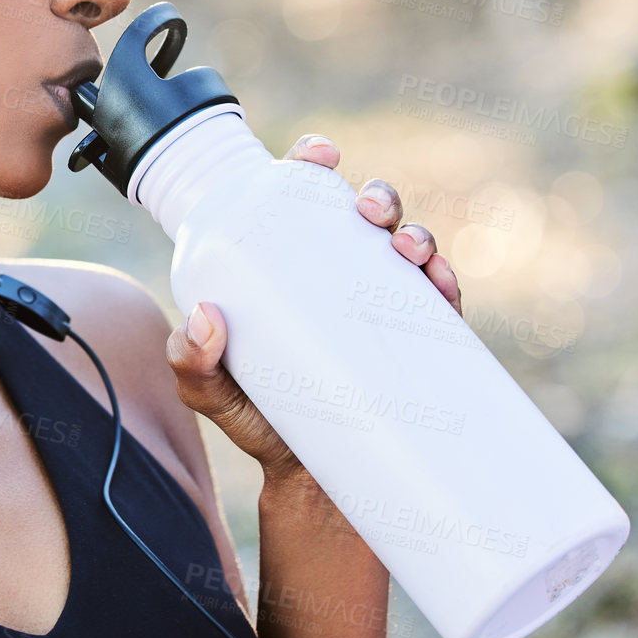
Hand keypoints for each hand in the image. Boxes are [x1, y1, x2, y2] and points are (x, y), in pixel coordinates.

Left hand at [164, 133, 463, 482]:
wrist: (310, 484)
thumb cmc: (257, 419)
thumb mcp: (208, 391)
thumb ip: (190, 362)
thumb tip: (204, 320)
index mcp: (292, 266)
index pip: (303, 200)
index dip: (312, 165)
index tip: (319, 154)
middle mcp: (342, 276)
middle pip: (367, 215)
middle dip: (376, 195)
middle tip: (367, 211)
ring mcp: (384, 307)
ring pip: (410, 249)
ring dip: (416, 233)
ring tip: (405, 247)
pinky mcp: (420, 345)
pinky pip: (443, 303)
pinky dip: (447, 282)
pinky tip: (440, 281)